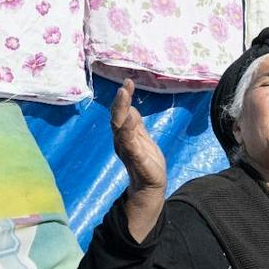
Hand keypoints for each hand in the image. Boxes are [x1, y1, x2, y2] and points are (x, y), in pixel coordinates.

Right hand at [110, 78, 166, 192]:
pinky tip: (130, 119)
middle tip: (124, 87)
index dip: (123, 99)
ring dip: (122, 111)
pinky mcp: (136, 159)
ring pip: (120, 128)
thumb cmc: (146, 161)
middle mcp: (122, 141)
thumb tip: (130, 108)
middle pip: (117, 118)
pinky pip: (130, 144)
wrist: (151, 185)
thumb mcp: (142, 138)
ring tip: (124, 96)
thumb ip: (136, 125)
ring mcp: (128, 149)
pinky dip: (128, 131)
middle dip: (120, 102)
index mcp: (124, 135)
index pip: (121, 113)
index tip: (128, 82)